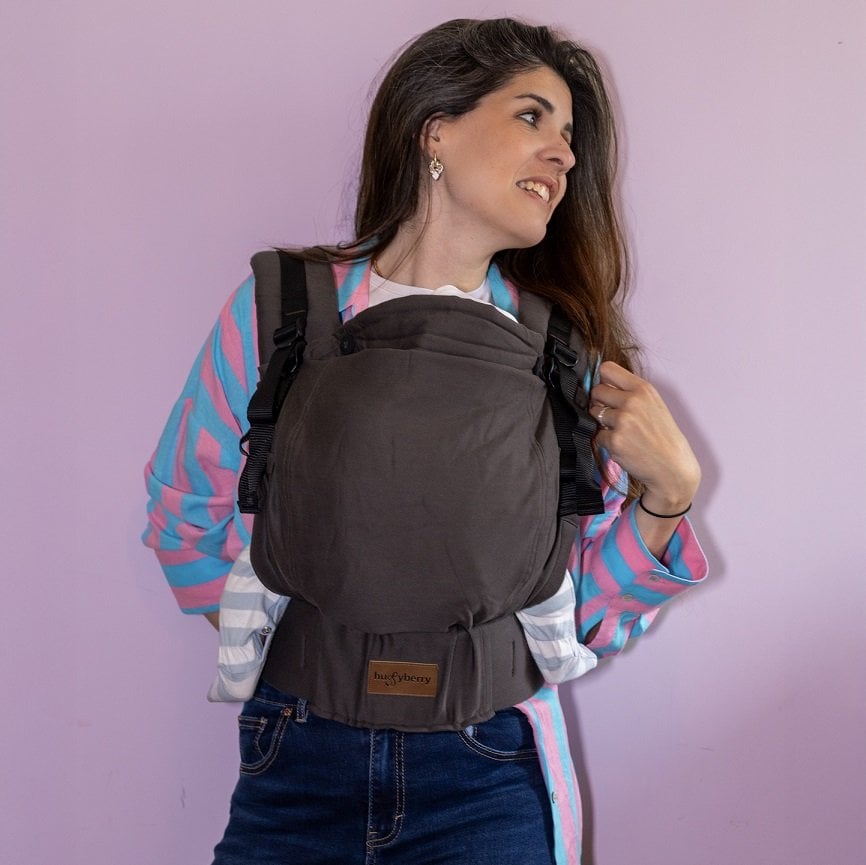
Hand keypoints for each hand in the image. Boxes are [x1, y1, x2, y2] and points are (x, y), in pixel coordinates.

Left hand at [590, 361, 700, 512]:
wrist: (672, 467)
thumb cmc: (663, 437)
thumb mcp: (653, 405)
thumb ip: (631, 392)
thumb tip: (603, 383)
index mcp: (643, 389)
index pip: (607, 368)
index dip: (604, 380)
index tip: (608, 390)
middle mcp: (632, 401)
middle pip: (596, 390)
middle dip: (600, 402)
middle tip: (614, 415)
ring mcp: (623, 421)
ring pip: (594, 413)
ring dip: (603, 423)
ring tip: (623, 432)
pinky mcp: (615, 440)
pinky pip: (597, 435)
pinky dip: (606, 441)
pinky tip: (624, 445)